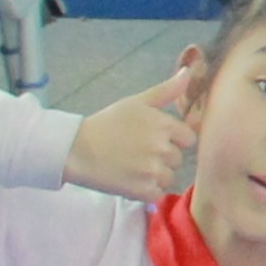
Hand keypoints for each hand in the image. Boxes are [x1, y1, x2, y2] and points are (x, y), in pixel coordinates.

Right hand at [61, 47, 206, 202]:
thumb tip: (189, 72)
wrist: (75, 149)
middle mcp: (162, 148)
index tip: (156, 140)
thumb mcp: (136, 102)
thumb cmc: (106, 124)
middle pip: (178, 159)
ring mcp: (152, 170)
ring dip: (155, 176)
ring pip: (169, 178)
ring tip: (134, 167)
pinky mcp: (142, 190)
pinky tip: (131, 180)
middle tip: (139, 153)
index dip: (174, 140)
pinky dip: (146, 191)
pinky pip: (157, 194)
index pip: (189, 139)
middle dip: (163, 158)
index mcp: (164, 125)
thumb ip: (166, 90)